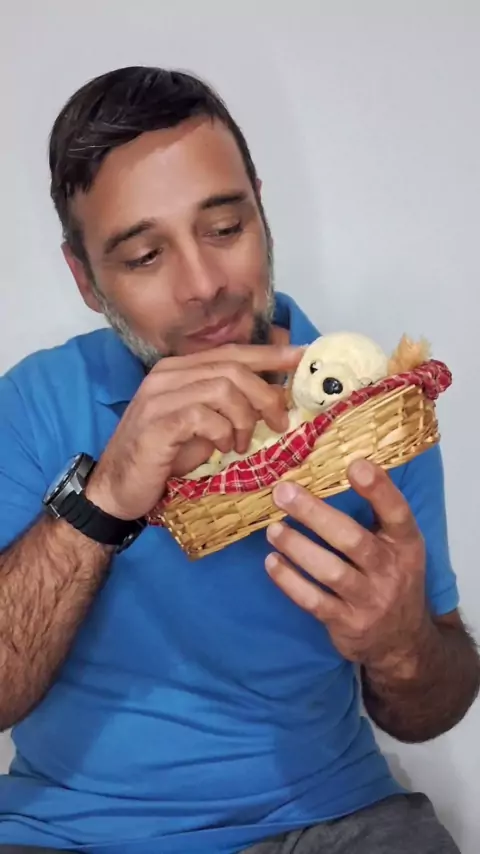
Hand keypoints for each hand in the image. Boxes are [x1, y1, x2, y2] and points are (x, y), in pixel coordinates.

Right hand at [86, 343, 301, 519]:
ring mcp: (160, 397)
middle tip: (278, 422)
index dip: (269, 354)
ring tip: (240, 444)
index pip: (231, 352)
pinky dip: (223, 433)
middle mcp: (167, 375)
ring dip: (244, 419)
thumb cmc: (161, 458)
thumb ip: (227, 406)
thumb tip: (272, 397)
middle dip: (265, 394)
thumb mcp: (201, 426)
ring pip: (223, 388)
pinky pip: (205, 416)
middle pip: (233, 368)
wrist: (116, 489)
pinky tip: (222, 449)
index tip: (301, 357)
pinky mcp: (158, 423)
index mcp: (178, 369)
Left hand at [265, 459, 429, 670]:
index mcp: (406, 544)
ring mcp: (369, 600)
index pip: (397, 513)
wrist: (402, 641)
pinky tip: (272, 563)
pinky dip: (289, 581)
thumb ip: (376, 515)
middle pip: (352, 540)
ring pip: (329, 572)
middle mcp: (390, 571)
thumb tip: (335, 468)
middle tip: (283, 493)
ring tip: (273, 529)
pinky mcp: (346, 623)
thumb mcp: (398, 546)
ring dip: (297, 547)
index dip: (379, 489)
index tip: (354, 465)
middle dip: (315, 514)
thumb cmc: (391, 577)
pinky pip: (313, 601)